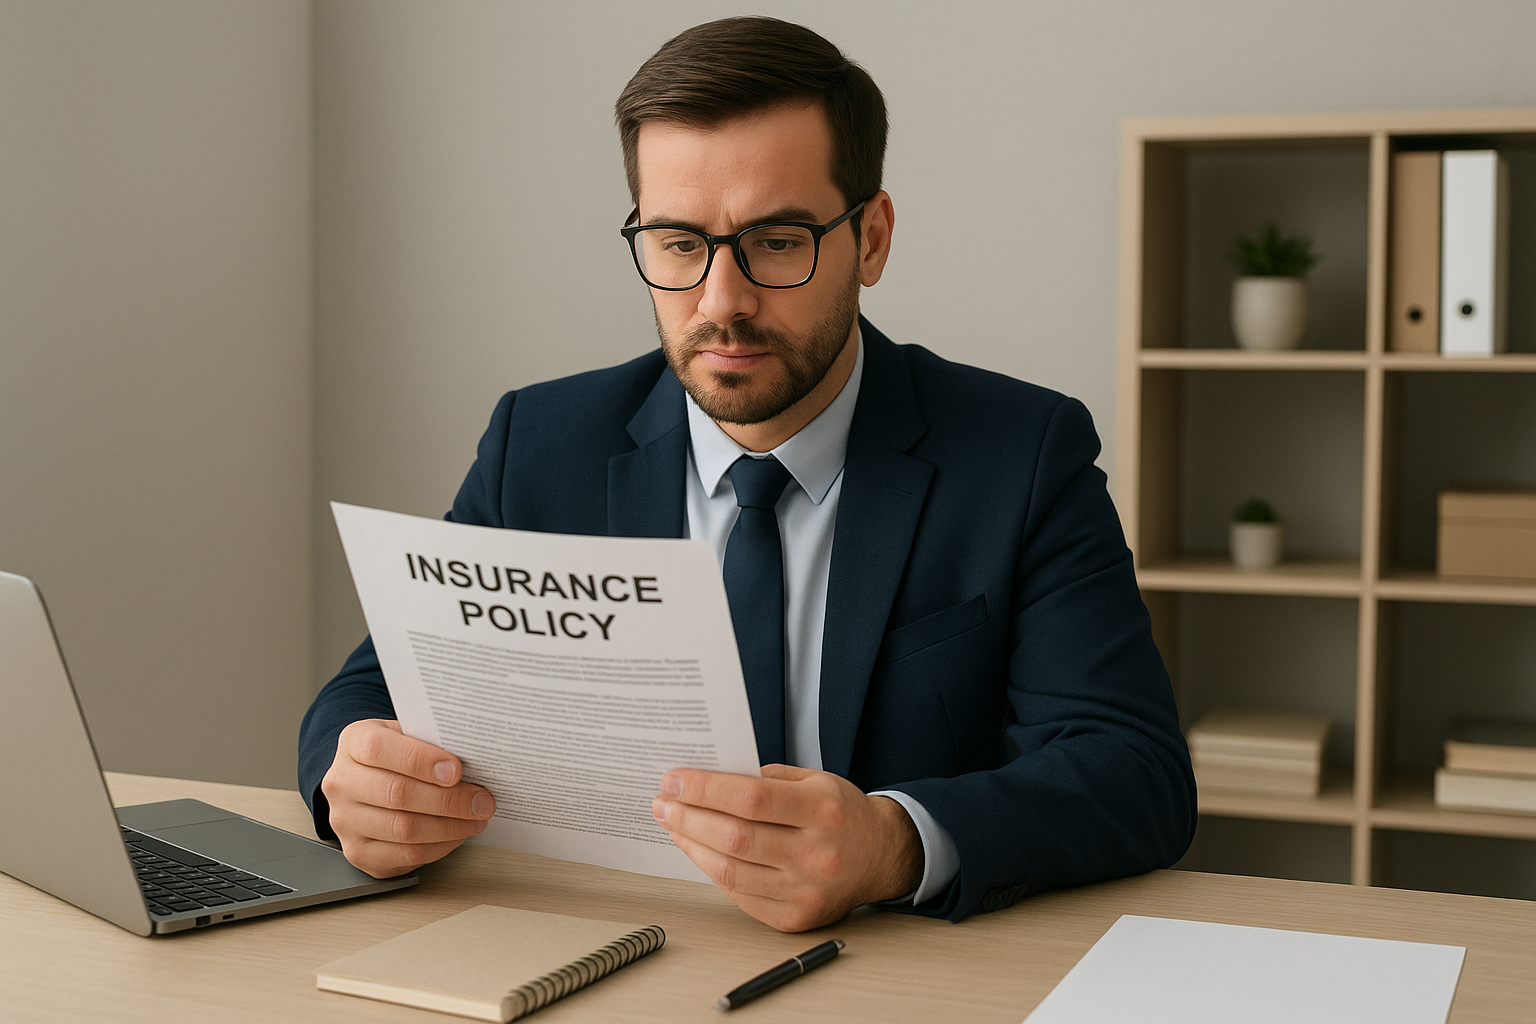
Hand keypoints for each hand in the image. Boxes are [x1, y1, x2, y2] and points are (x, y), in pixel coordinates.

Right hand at [320, 719, 496, 877]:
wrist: (362, 782)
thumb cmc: (393, 756)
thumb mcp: (405, 734)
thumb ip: (430, 740)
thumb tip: (473, 754)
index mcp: (353, 743)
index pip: (381, 749)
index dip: (422, 760)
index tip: (457, 770)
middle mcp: (341, 783)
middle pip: (397, 793)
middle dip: (449, 799)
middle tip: (482, 801)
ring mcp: (345, 821)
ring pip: (404, 829)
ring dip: (450, 826)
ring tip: (477, 818)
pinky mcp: (359, 853)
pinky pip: (405, 855)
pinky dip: (440, 846)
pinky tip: (458, 834)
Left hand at [651, 764, 922, 931]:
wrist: (880, 856)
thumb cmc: (841, 812)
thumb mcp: (815, 779)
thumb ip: (765, 778)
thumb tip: (706, 779)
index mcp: (823, 809)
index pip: (752, 798)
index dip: (706, 789)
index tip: (673, 780)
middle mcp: (817, 854)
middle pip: (736, 837)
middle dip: (689, 818)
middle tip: (663, 803)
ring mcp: (806, 891)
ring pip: (731, 871)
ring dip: (692, 846)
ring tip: (673, 826)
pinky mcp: (795, 918)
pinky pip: (740, 895)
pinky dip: (713, 870)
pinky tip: (698, 851)